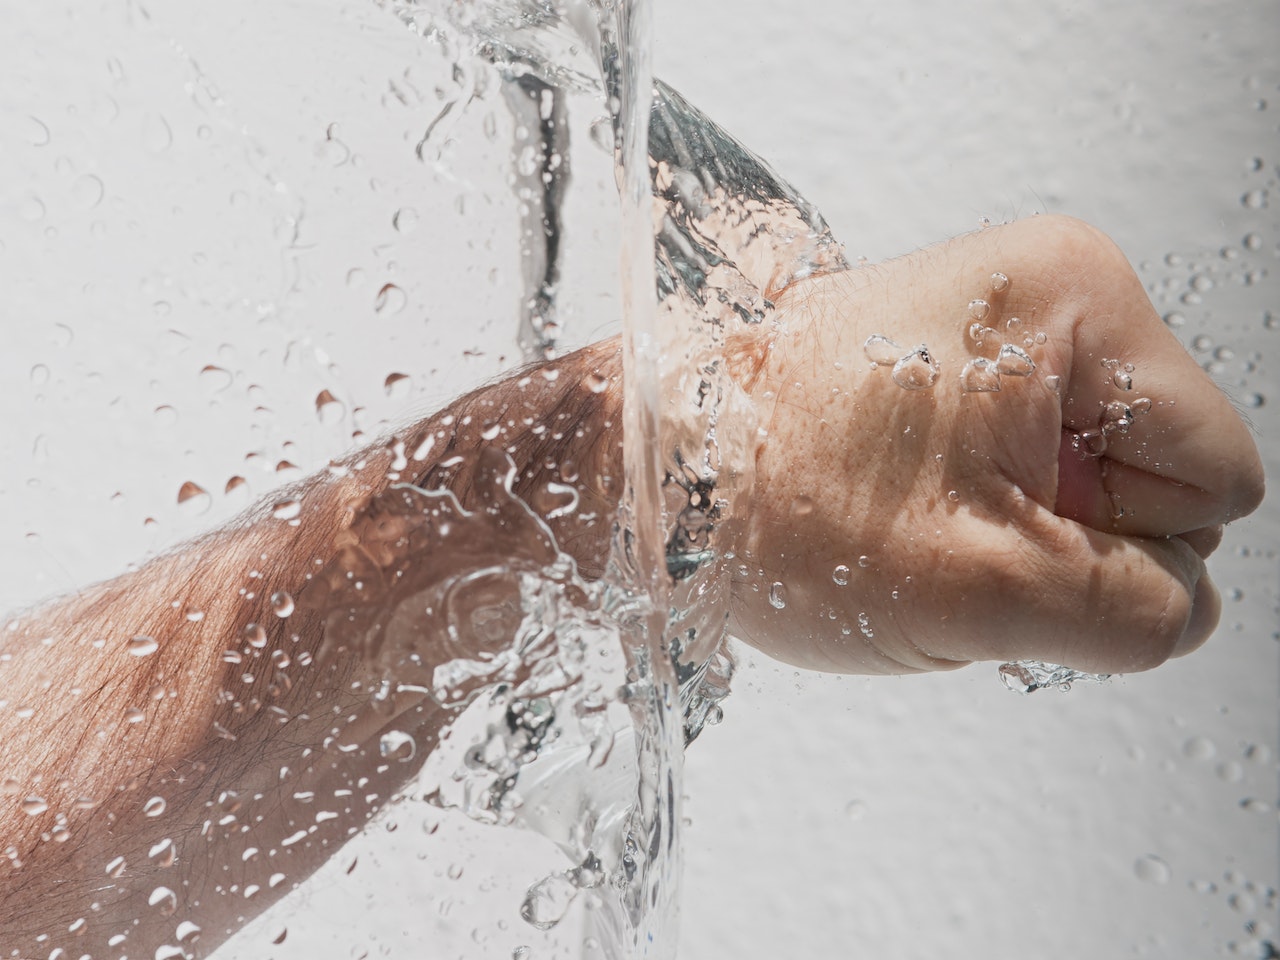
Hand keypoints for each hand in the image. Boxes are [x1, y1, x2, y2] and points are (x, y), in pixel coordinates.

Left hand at [728, 215, 1263, 674]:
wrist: (649, 464)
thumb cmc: (772, 499)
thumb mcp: (985, 591)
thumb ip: (1134, 614)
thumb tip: (1183, 606)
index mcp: (1077, 302)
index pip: (1216, 478)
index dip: (1126, 548)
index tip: (1009, 543)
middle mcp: (1042, 288)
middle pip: (1155, 472)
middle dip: (1066, 535)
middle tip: (950, 535)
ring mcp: (994, 320)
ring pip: (1086, 479)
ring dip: (1017, 529)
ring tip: (913, 519)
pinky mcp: (953, 357)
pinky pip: (1026, 463)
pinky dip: (979, 509)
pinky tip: (903, 507)